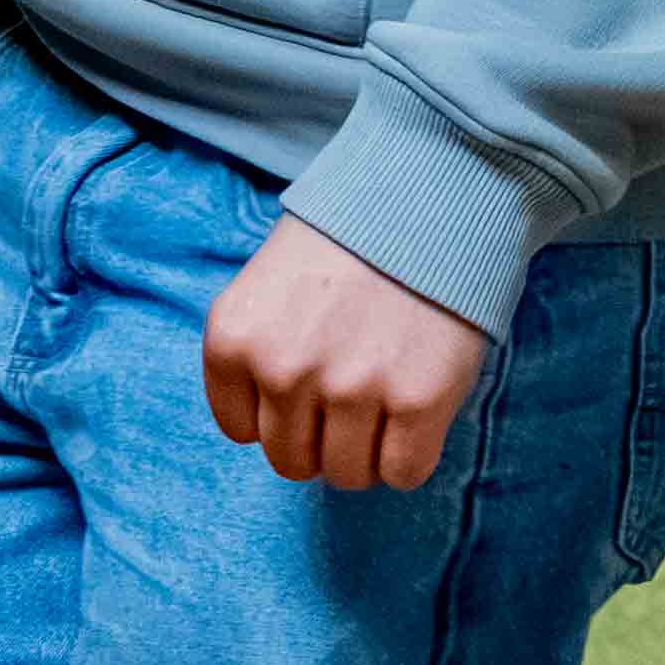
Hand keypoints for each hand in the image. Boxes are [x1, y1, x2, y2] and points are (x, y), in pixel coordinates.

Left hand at [205, 214, 491, 491]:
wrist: (429, 191)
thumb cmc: (350, 235)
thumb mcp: (269, 280)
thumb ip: (260, 348)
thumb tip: (270, 427)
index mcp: (234, 338)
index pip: (241, 429)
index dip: (279, 412)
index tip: (309, 382)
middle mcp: (283, 369)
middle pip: (291, 460)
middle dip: (322, 436)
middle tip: (354, 391)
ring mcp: (350, 388)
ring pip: (346, 474)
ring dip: (367, 449)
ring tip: (387, 400)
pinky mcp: (416, 400)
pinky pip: (403, 472)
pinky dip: (411, 455)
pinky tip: (417, 411)